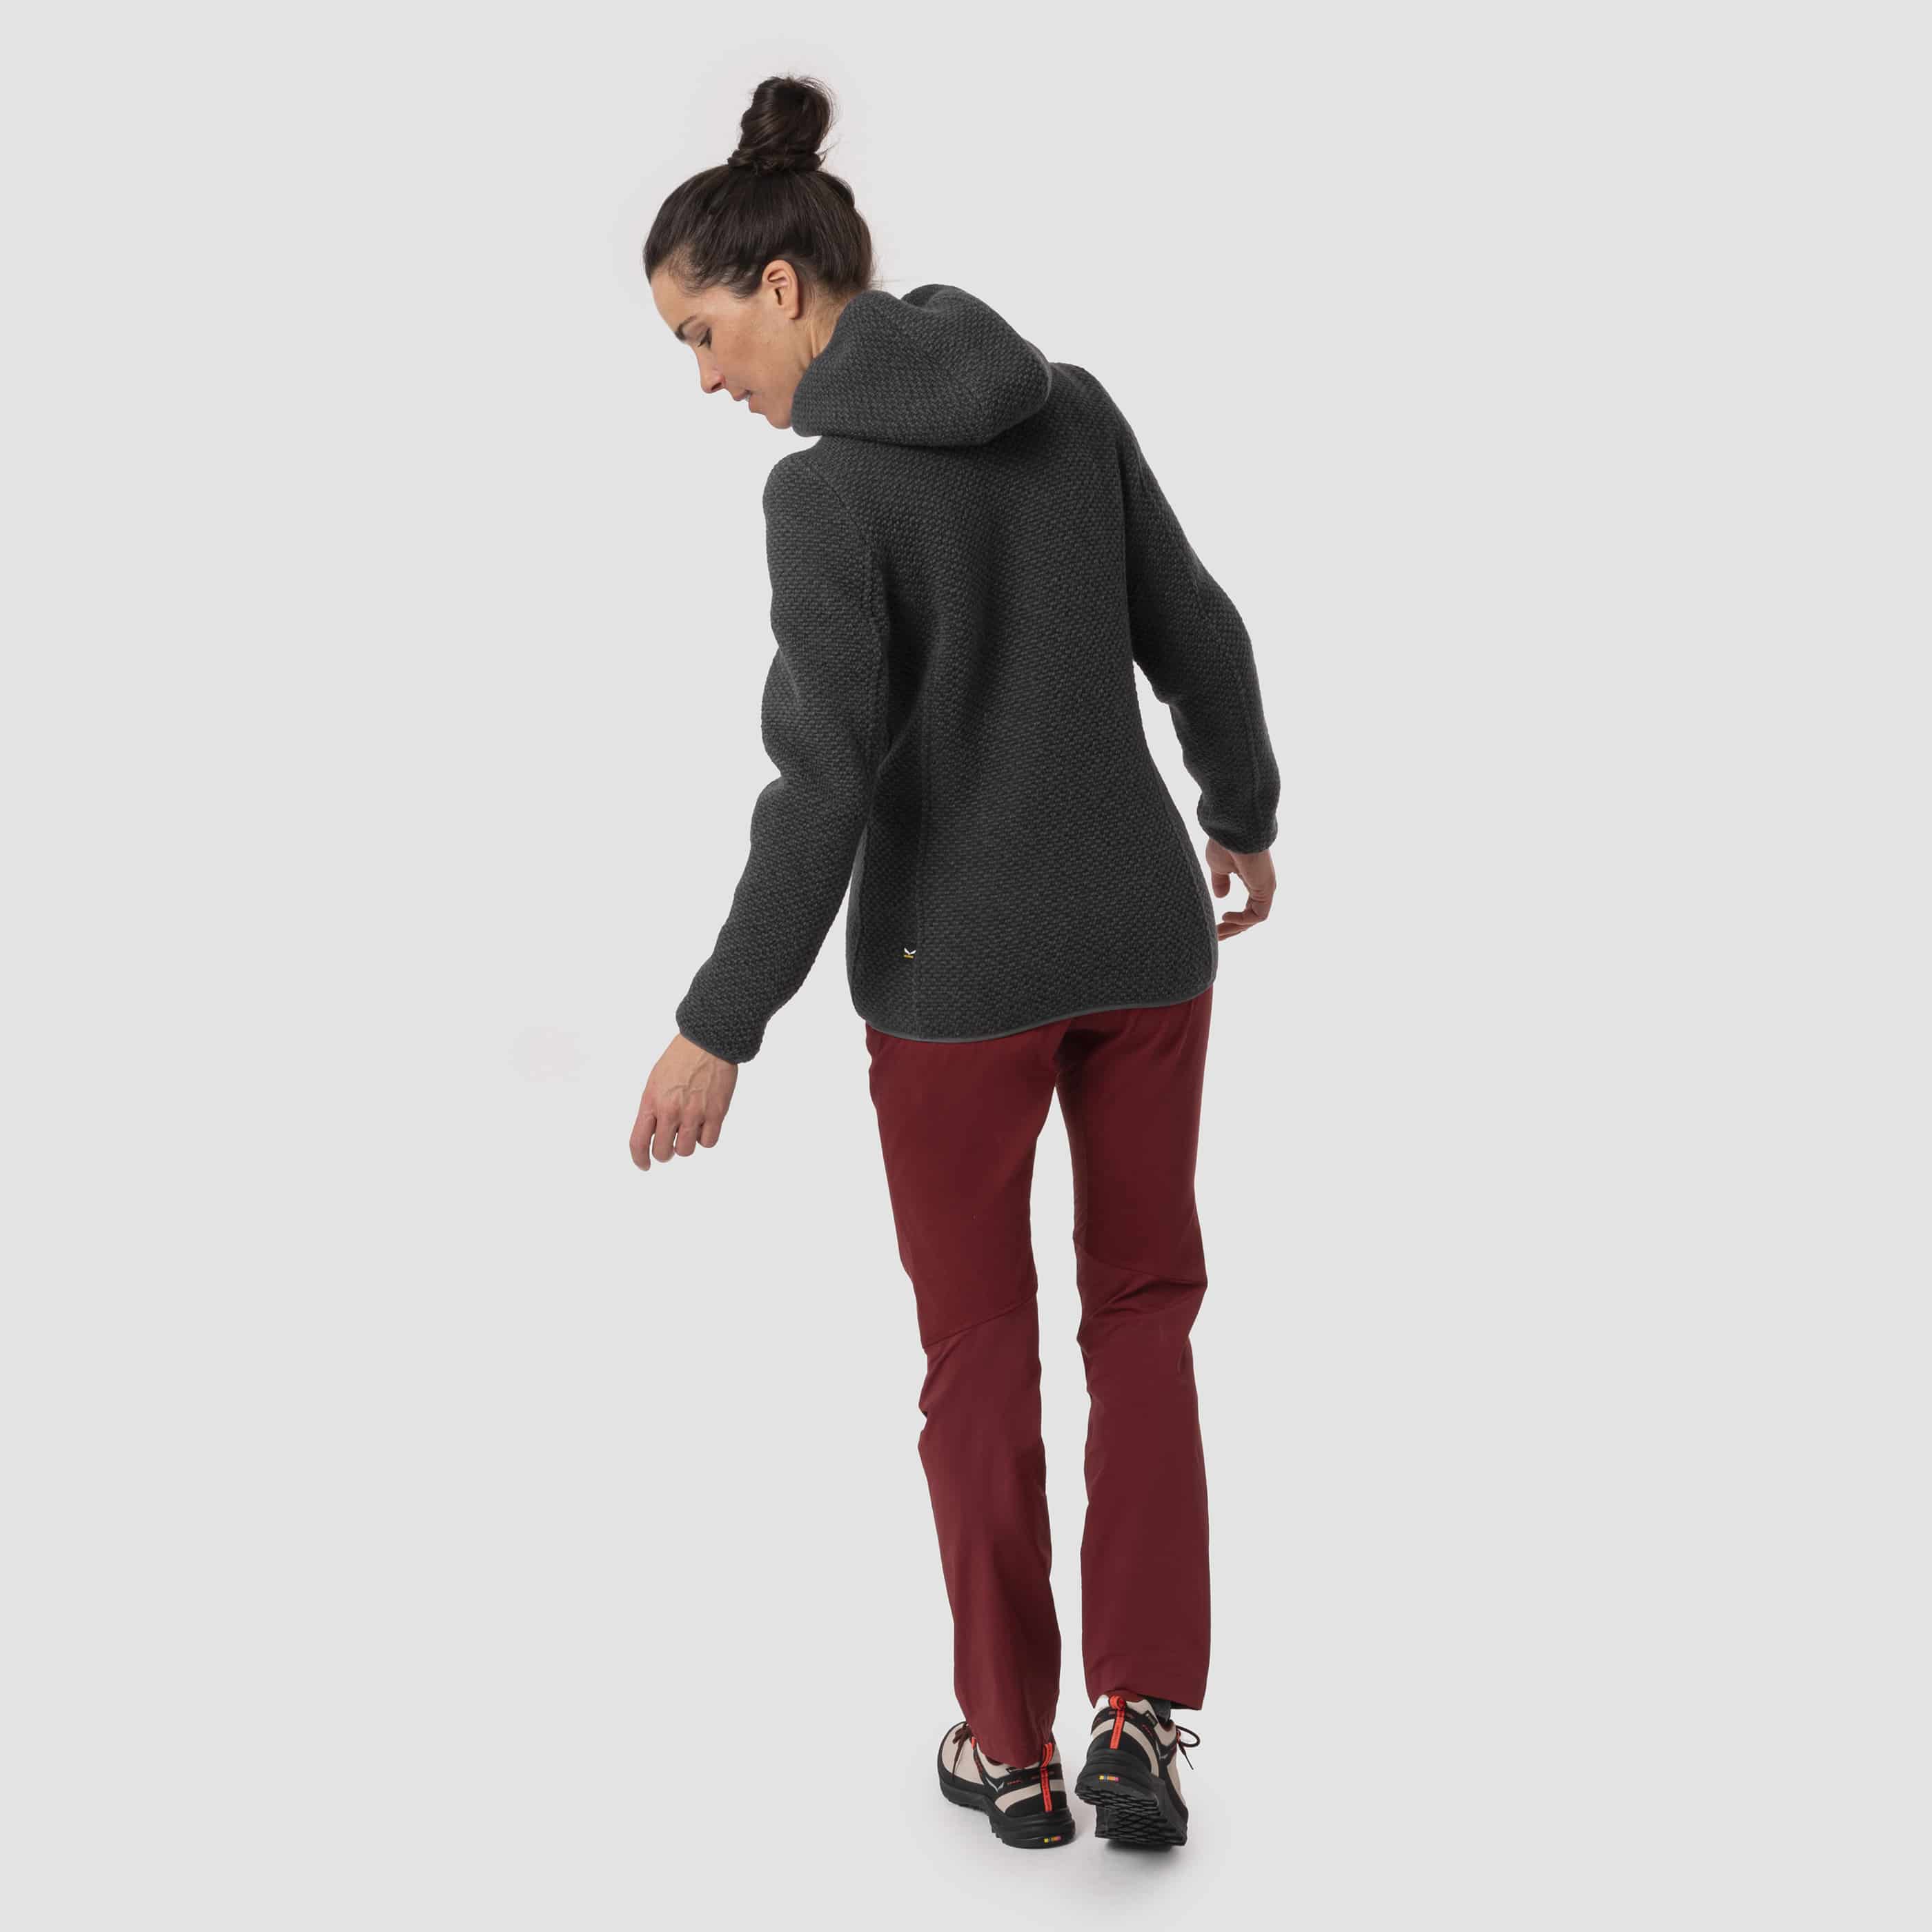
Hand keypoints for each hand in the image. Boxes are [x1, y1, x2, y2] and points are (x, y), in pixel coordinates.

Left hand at [629, 1033, 738, 1167]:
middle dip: (665, 1153)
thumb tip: (654, 1133)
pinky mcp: (716, 1113)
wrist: (708, 1042)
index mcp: (651, 1101)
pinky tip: (705, 1124)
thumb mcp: (655, 1082)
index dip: (639, 1159)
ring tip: (690, 1128)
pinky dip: (705, 1138)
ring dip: (686, 1144)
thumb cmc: (681, 1059)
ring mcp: (694, 1113)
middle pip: (662, 1152)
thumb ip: (652, 1108)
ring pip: (685, 1151)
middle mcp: (670, 1110)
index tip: (644, 1165)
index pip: (638, 1142)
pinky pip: (708, 1142)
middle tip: (670, 1145)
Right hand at [1206, 837, 1274, 939]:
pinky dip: (1242, 920)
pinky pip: (1258, 915)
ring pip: (1254, 918)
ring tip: (1218, 933)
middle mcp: (1261, 886)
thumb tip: (1221, 896)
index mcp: (1252, 881)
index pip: (1247, 909)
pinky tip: (1225, 916)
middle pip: (1250, 917)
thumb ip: (1220, 882)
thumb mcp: (1218, 866)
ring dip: (1236, 928)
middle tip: (1216, 937)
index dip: (1233, 921)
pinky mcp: (1266, 889)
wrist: (1233, 831)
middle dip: (1233, 929)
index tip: (1215, 928)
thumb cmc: (1225, 844)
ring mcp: (1265, 888)